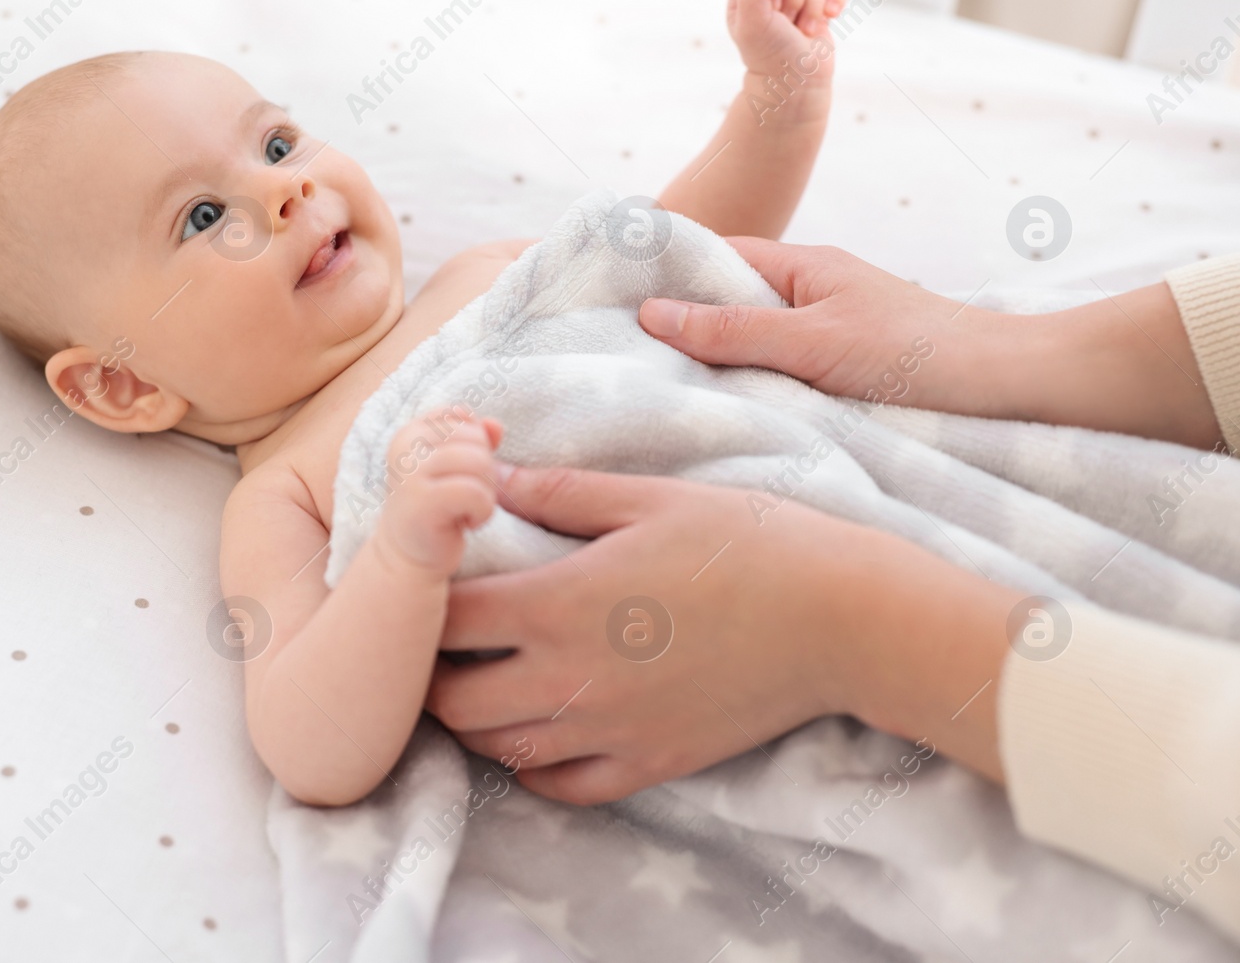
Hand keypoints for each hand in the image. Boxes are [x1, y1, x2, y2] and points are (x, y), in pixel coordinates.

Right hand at [375, 409, 503, 576]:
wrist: (409, 556)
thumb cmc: (438, 506)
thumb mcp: (457, 466)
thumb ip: (477, 439)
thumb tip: (496, 425)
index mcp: (411, 432)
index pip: (461, 415)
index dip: (476, 444)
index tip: (460, 473)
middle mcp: (405, 447)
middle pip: (476, 438)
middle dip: (485, 470)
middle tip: (466, 497)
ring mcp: (410, 474)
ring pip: (479, 463)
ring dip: (486, 492)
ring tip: (468, 509)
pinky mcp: (421, 503)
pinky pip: (475, 493)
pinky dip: (482, 511)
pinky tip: (468, 523)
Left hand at [426, 461, 1014, 804]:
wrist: (839, 618)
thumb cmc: (747, 541)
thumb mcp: (649, 498)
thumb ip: (560, 491)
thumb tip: (492, 476)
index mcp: (559, 603)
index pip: (445, 620)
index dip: (423, 602)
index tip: (430, 585)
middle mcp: (570, 678)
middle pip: (453, 701)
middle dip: (432, 672)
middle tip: (442, 645)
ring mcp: (607, 730)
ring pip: (498, 749)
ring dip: (475, 722)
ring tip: (482, 684)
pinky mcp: (648, 764)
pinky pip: (562, 787)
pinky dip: (533, 768)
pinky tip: (538, 733)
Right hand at [643, 237, 989, 408]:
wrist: (1007, 388)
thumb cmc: (916, 355)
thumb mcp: (811, 343)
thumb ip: (733, 330)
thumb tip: (653, 314)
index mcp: (804, 266)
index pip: (716, 258)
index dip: (667, 276)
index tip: (615, 300)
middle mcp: (813, 292)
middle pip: (729, 301)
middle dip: (684, 324)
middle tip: (625, 355)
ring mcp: (829, 331)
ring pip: (754, 340)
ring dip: (719, 361)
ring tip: (664, 388)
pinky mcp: (843, 370)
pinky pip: (780, 370)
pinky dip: (752, 385)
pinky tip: (728, 410)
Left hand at [727, 0, 845, 83]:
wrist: (798, 83)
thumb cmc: (771, 57)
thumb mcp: (751, 26)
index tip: (774, 8)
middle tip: (788, 23)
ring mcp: (794, 0)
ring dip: (813, 6)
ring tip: (804, 30)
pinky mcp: (817, 8)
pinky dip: (835, 0)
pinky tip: (831, 16)